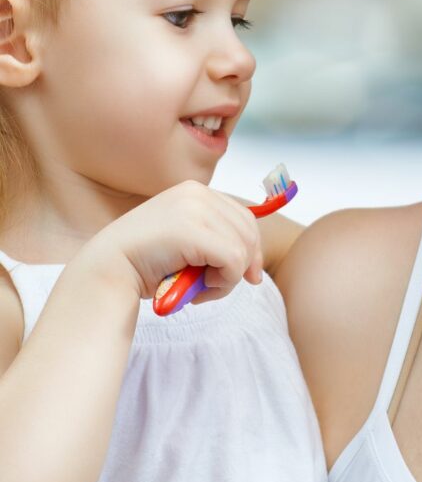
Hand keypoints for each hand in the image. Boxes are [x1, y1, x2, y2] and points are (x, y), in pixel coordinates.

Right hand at [80, 180, 262, 303]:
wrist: (106, 270)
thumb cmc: (144, 263)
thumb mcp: (186, 242)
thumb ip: (215, 241)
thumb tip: (254, 269)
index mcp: (195, 191)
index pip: (244, 218)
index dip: (251, 249)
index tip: (247, 275)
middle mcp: (197, 193)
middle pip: (248, 232)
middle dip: (241, 265)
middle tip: (216, 286)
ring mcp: (195, 209)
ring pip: (243, 249)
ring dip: (228, 278)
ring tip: (201, 289)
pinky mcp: (192, 230)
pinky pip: (233, 260)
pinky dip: (224, 282)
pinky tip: (199, 290)